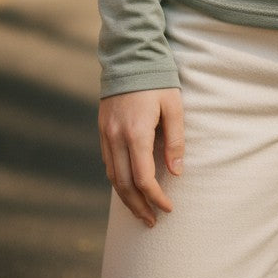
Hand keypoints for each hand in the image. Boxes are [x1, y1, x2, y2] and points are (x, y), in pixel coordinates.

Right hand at [98, 87, 184, 226]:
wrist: (129, 56)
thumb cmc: (157, 79)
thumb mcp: (174, 106)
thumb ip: (175, 140)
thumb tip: (176, 172)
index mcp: (136, 132)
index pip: (143, 178)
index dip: (156, 197)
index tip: (168, 208)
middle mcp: (116, 137)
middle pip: (124, 184)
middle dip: (138, 206)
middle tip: (152, 221)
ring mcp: (106, 134)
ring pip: (112, 176)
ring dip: (126, 198)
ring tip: (140, 211)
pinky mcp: (102, 129)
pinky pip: (108, 163)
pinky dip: (117, 180)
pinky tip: (127, 187)